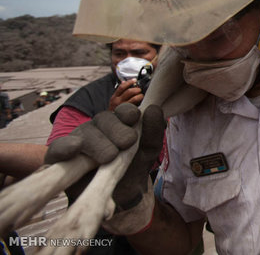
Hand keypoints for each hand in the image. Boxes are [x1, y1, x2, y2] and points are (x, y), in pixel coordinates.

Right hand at [45, 103, 165, 232]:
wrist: (117, 198)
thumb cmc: (132, 169)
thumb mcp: (149, 152)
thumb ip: (154, 131)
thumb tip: (154, 108)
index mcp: (118, 123)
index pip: (122, 110)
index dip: (127, 112)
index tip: (133, 119)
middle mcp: (97, 128)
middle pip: (104, 119)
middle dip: (117, 130)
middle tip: (126, 144)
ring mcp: (78, 140)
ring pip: (85, 132)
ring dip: (99, 143)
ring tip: (109, 157)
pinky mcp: (60, 157)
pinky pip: (59, 147)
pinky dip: (65, 146)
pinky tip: (75, 148)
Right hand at [109, 79, 143, 110]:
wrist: (112, 119)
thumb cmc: (114, 108)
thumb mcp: (114, 99)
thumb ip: (119, 91)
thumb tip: (123, 82)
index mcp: (114, 97)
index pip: (122, 87)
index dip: (129, 82)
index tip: (134, 80)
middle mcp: (118, 101)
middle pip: (129, 92)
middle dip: (136, 89)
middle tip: (139, 89)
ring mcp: (123, 107)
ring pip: (134, 98)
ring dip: (139, 95)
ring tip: (141, 95)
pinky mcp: (128, 111)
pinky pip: (136, 105)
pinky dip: (140, 102)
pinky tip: (141, 101)